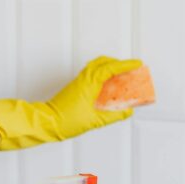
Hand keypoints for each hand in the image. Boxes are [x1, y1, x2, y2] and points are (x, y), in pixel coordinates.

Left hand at [0, 56, 141, 150]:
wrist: (47, 122)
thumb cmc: (66, 121)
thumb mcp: (95, 121)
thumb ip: (114, 116)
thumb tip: (127, 112)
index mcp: (89, 84)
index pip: (111, 68)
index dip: (126, 65)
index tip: (137, 64)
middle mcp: (84, 79)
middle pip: (103, 61)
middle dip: (118, 62)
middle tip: (130, 68)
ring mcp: (78, 81)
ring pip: (96, 66)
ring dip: (109, 67)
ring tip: (120, 75)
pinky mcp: (76, 86)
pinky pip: (91, 73)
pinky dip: (102, 73)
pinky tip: (107, 85)